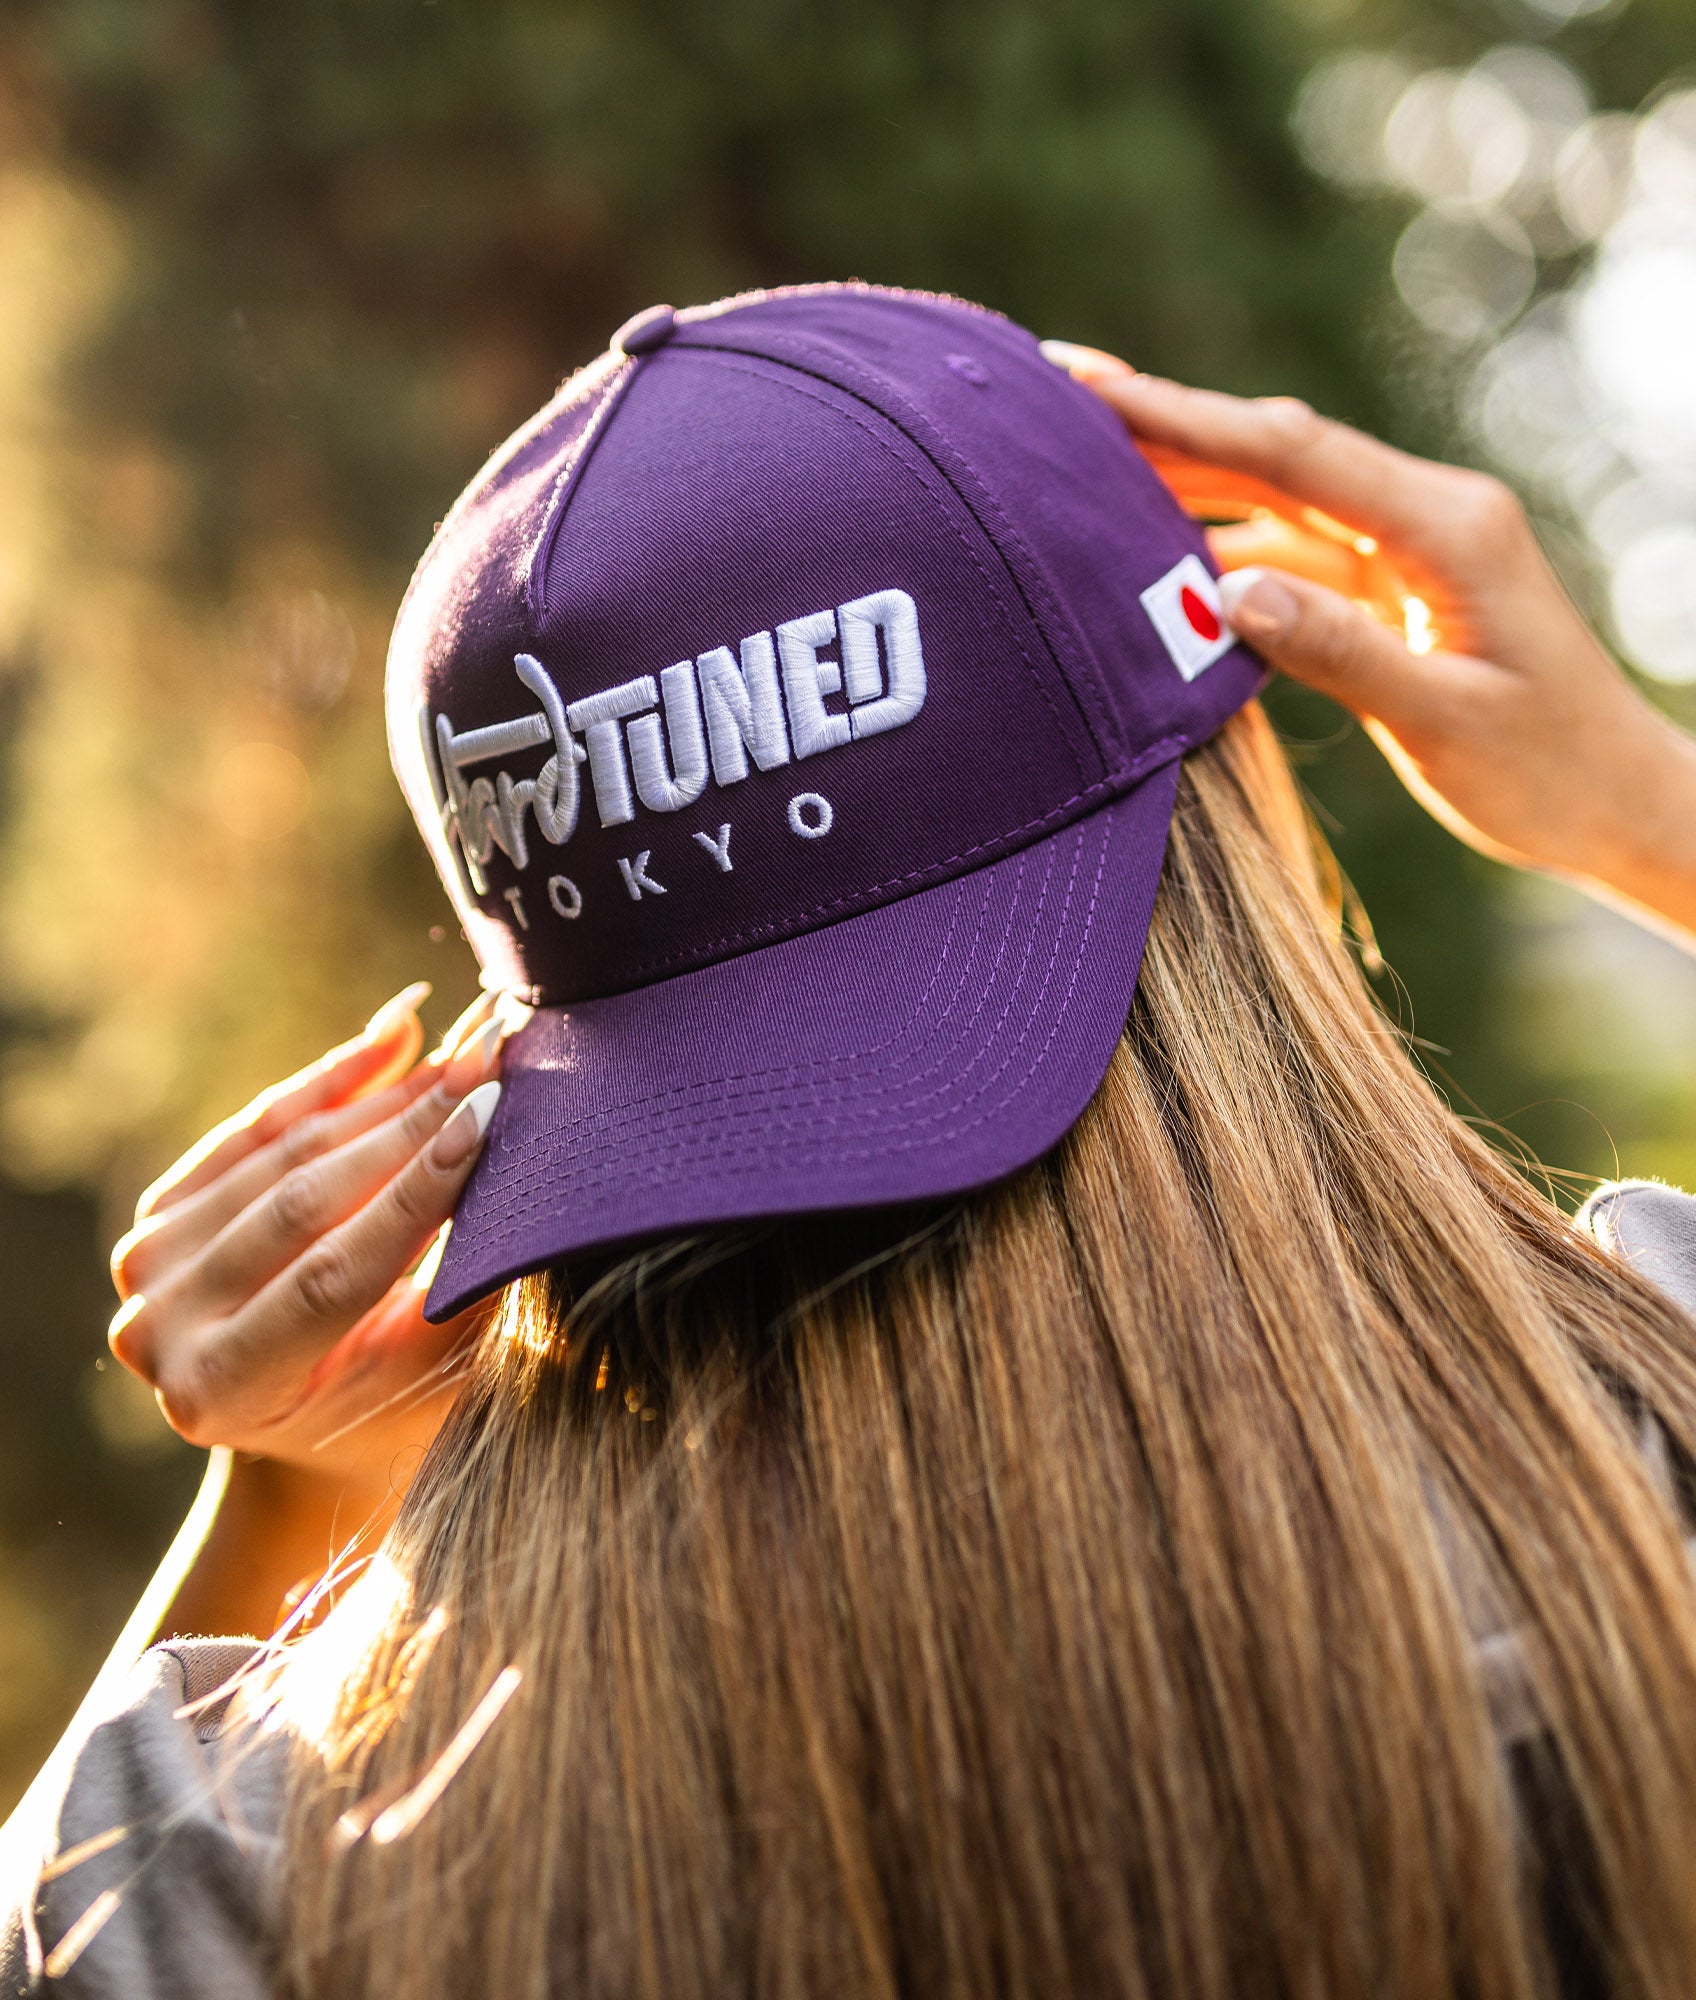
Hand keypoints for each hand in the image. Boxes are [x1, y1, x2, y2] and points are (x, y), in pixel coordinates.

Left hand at [106, 984, 507, 1505]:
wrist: (295, 1432)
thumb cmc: (387, 1415)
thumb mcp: (428, 1377)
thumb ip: (459, 1292)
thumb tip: (521, 1177)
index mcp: (222, 1390)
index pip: (330, 1274)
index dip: (414, 1193)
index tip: (487, 1116)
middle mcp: (159, 1327)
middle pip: (303, 1202)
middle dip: (412, 1123)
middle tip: (492, 1058)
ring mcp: (146, 1263)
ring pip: (285, 1152)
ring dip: (387, 1092)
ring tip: (467, 1045)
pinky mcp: (161, 1209)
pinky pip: (259, 1125)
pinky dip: (334, 1077)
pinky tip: (400, 1030)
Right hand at [1045, 344, 1695, 944]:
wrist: (1615, 803)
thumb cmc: (1545, 771)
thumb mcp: (1443, 719)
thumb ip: (1339, 650)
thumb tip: (1227, 589)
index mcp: (1446, 527)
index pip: (1292, 454)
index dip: (1186, 418)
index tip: (1091, 390)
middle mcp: (1425, 516)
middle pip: (1274, 455)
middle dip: (1168, 426)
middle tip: (1056, 401)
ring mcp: (1407, 549)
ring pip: (1275, 497)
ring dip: (1185, 479)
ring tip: (1083, 464)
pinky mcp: (1392, 587)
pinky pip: (1291, 549)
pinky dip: (1221, 544)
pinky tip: (1155, 549)